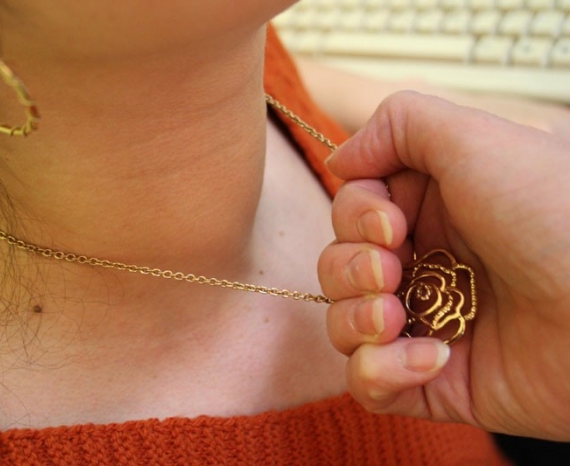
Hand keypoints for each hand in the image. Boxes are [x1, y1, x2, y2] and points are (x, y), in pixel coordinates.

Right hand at [318, 91, 569, 439]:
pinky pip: (369, 383)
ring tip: (397, 318)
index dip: (354, 216)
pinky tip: (431, 359)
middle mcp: (429, 263)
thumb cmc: (558, 218)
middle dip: (350, 268)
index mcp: (436, 208)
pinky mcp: (434, 380)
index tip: (390, 225)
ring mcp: (430, 322)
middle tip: (392, 270)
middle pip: (339, 264)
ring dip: (354, 319)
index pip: (353, 210)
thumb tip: (341, 158)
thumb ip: (398, 124)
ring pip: (344, 323)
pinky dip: (379, 372)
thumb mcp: (478, 139)